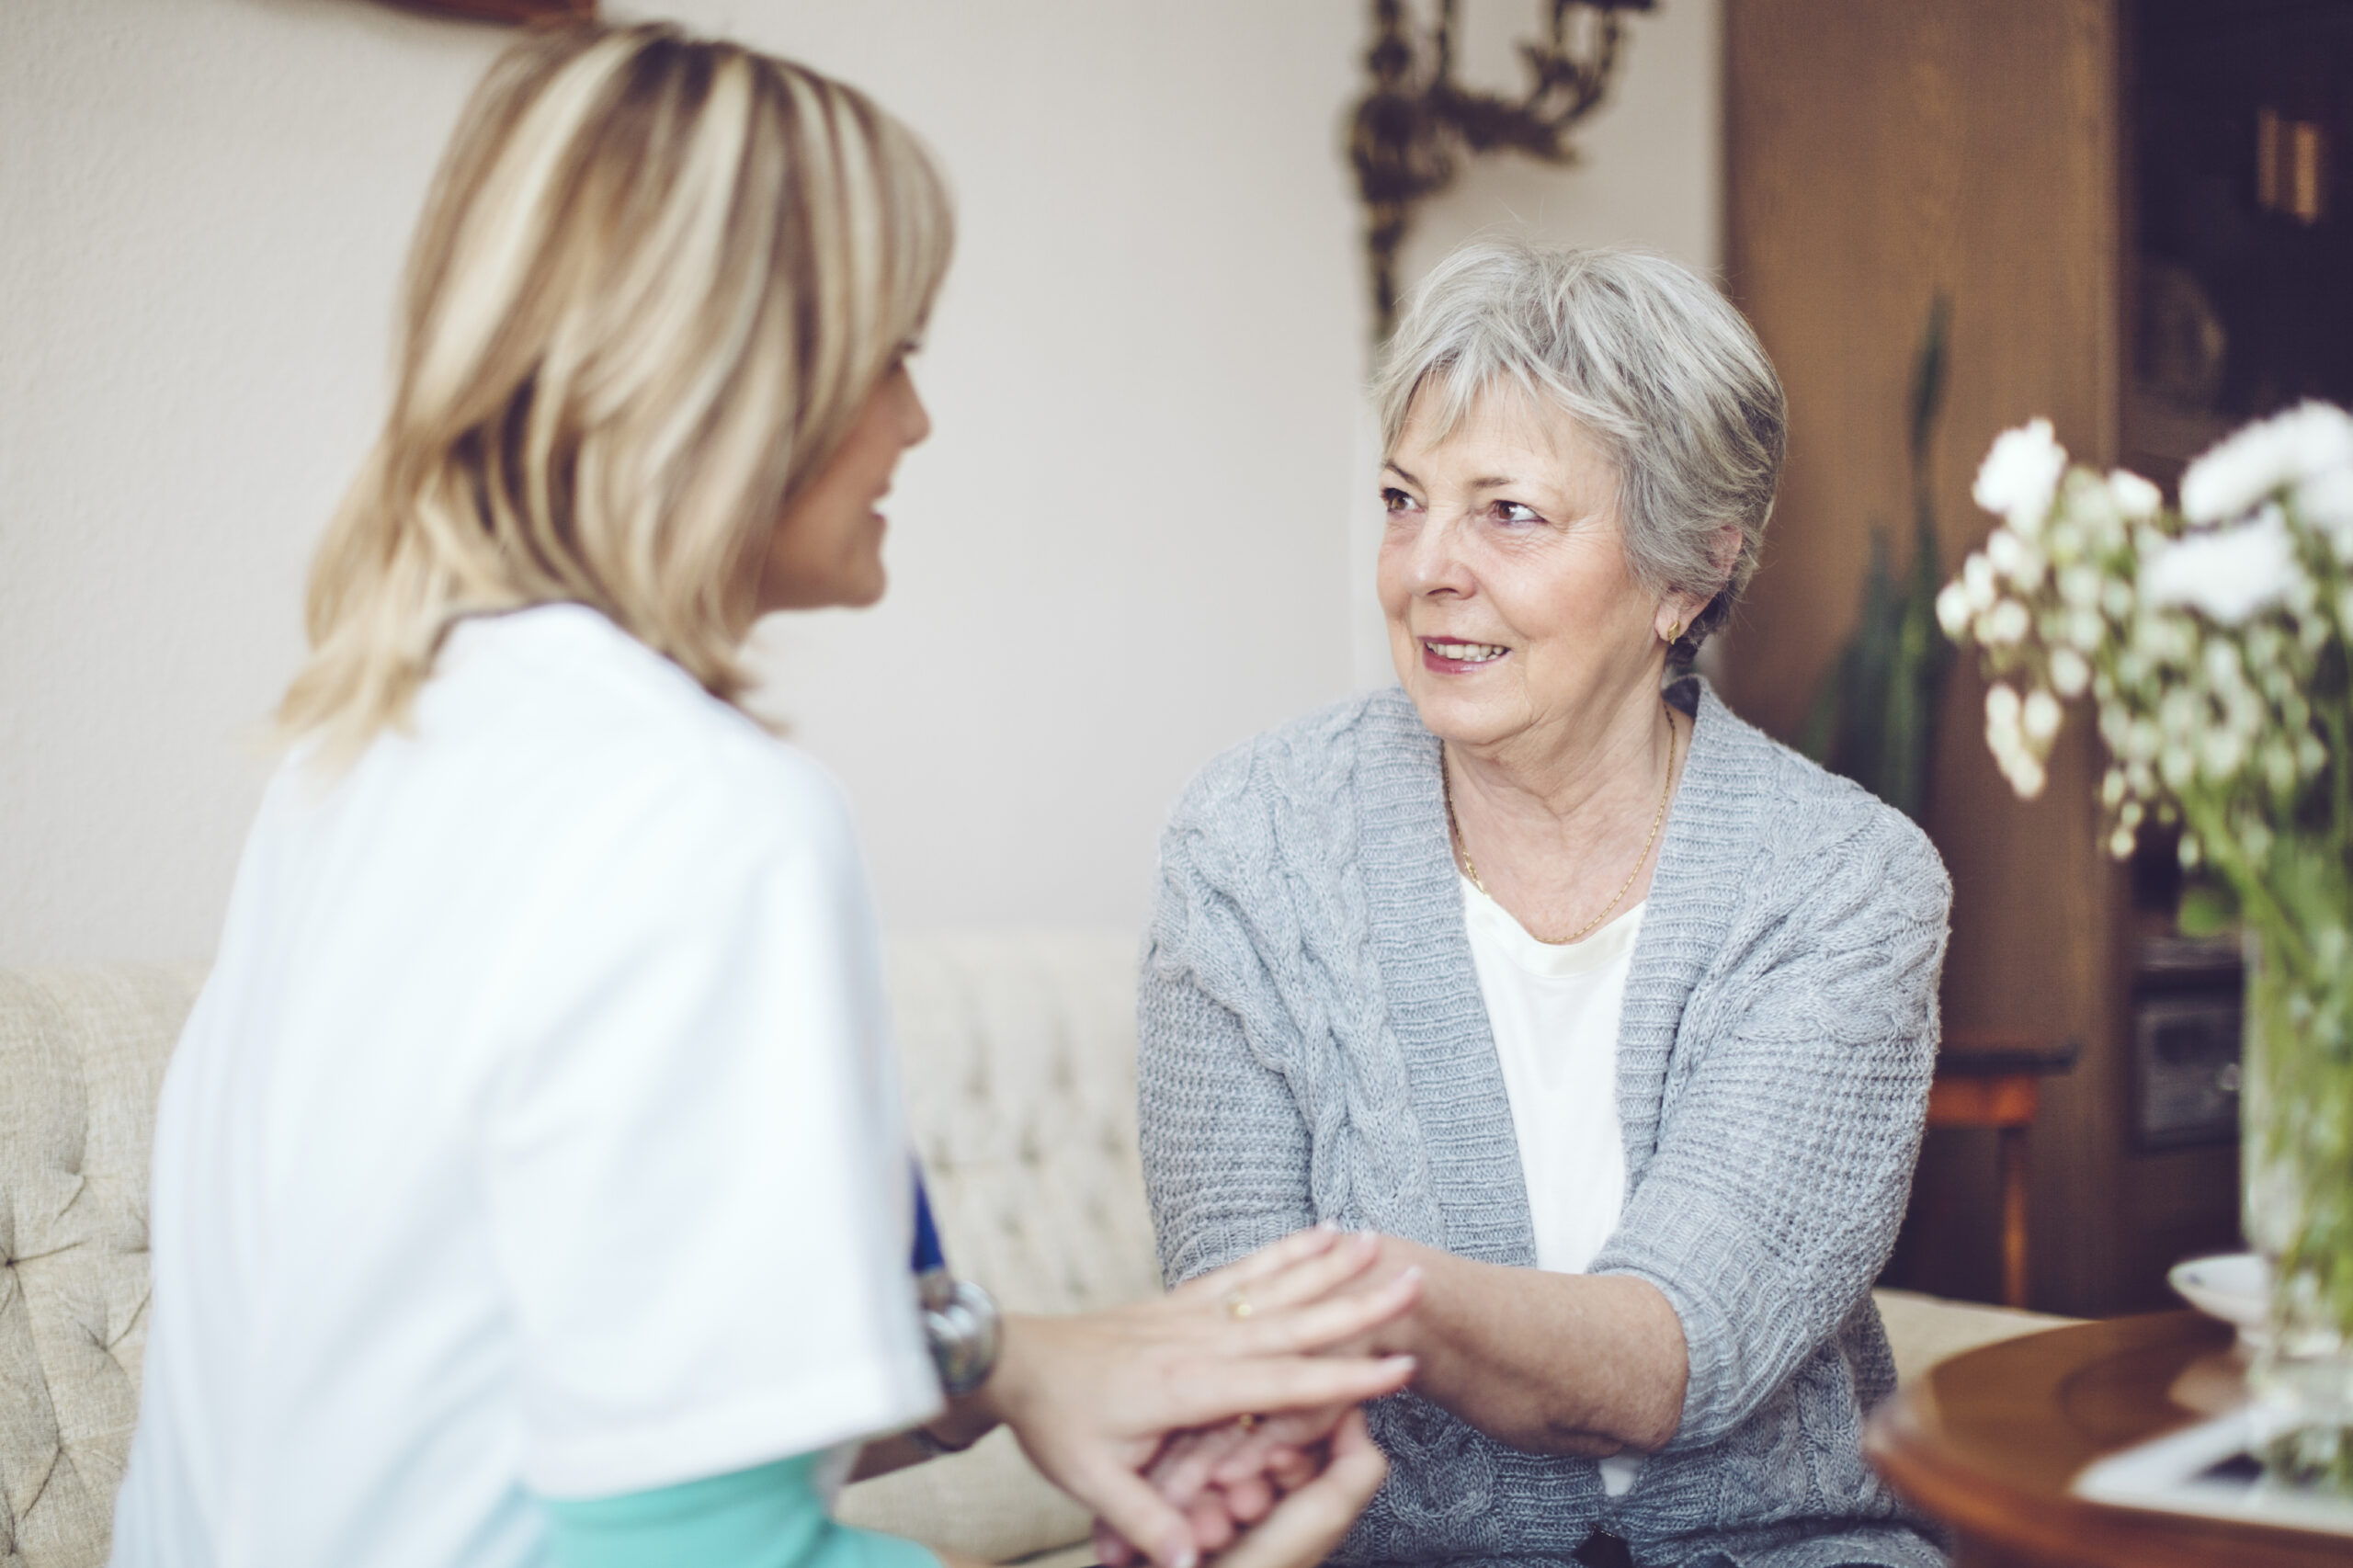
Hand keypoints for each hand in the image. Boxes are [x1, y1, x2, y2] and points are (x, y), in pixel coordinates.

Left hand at [980, 1227, 1419, 1567]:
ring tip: (1379, 1242)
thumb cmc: (1054, 1419)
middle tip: (1414, 1280)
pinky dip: (1284, 1252)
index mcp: (1188, 1386)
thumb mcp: (1090, 1481)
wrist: (1014, 1359)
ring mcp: (1192, 1315)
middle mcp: (1199, 1341)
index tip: (1401, 1365)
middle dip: (1357, 1304)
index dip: (1343, 1377)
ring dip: (1329, 1265)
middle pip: (1293, 1321)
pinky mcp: (1182, 1301)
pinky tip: (1316, 1233)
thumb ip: (1146, 1520)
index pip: (1281, 1382)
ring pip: (1274, 1287)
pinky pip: (1243, 1272)